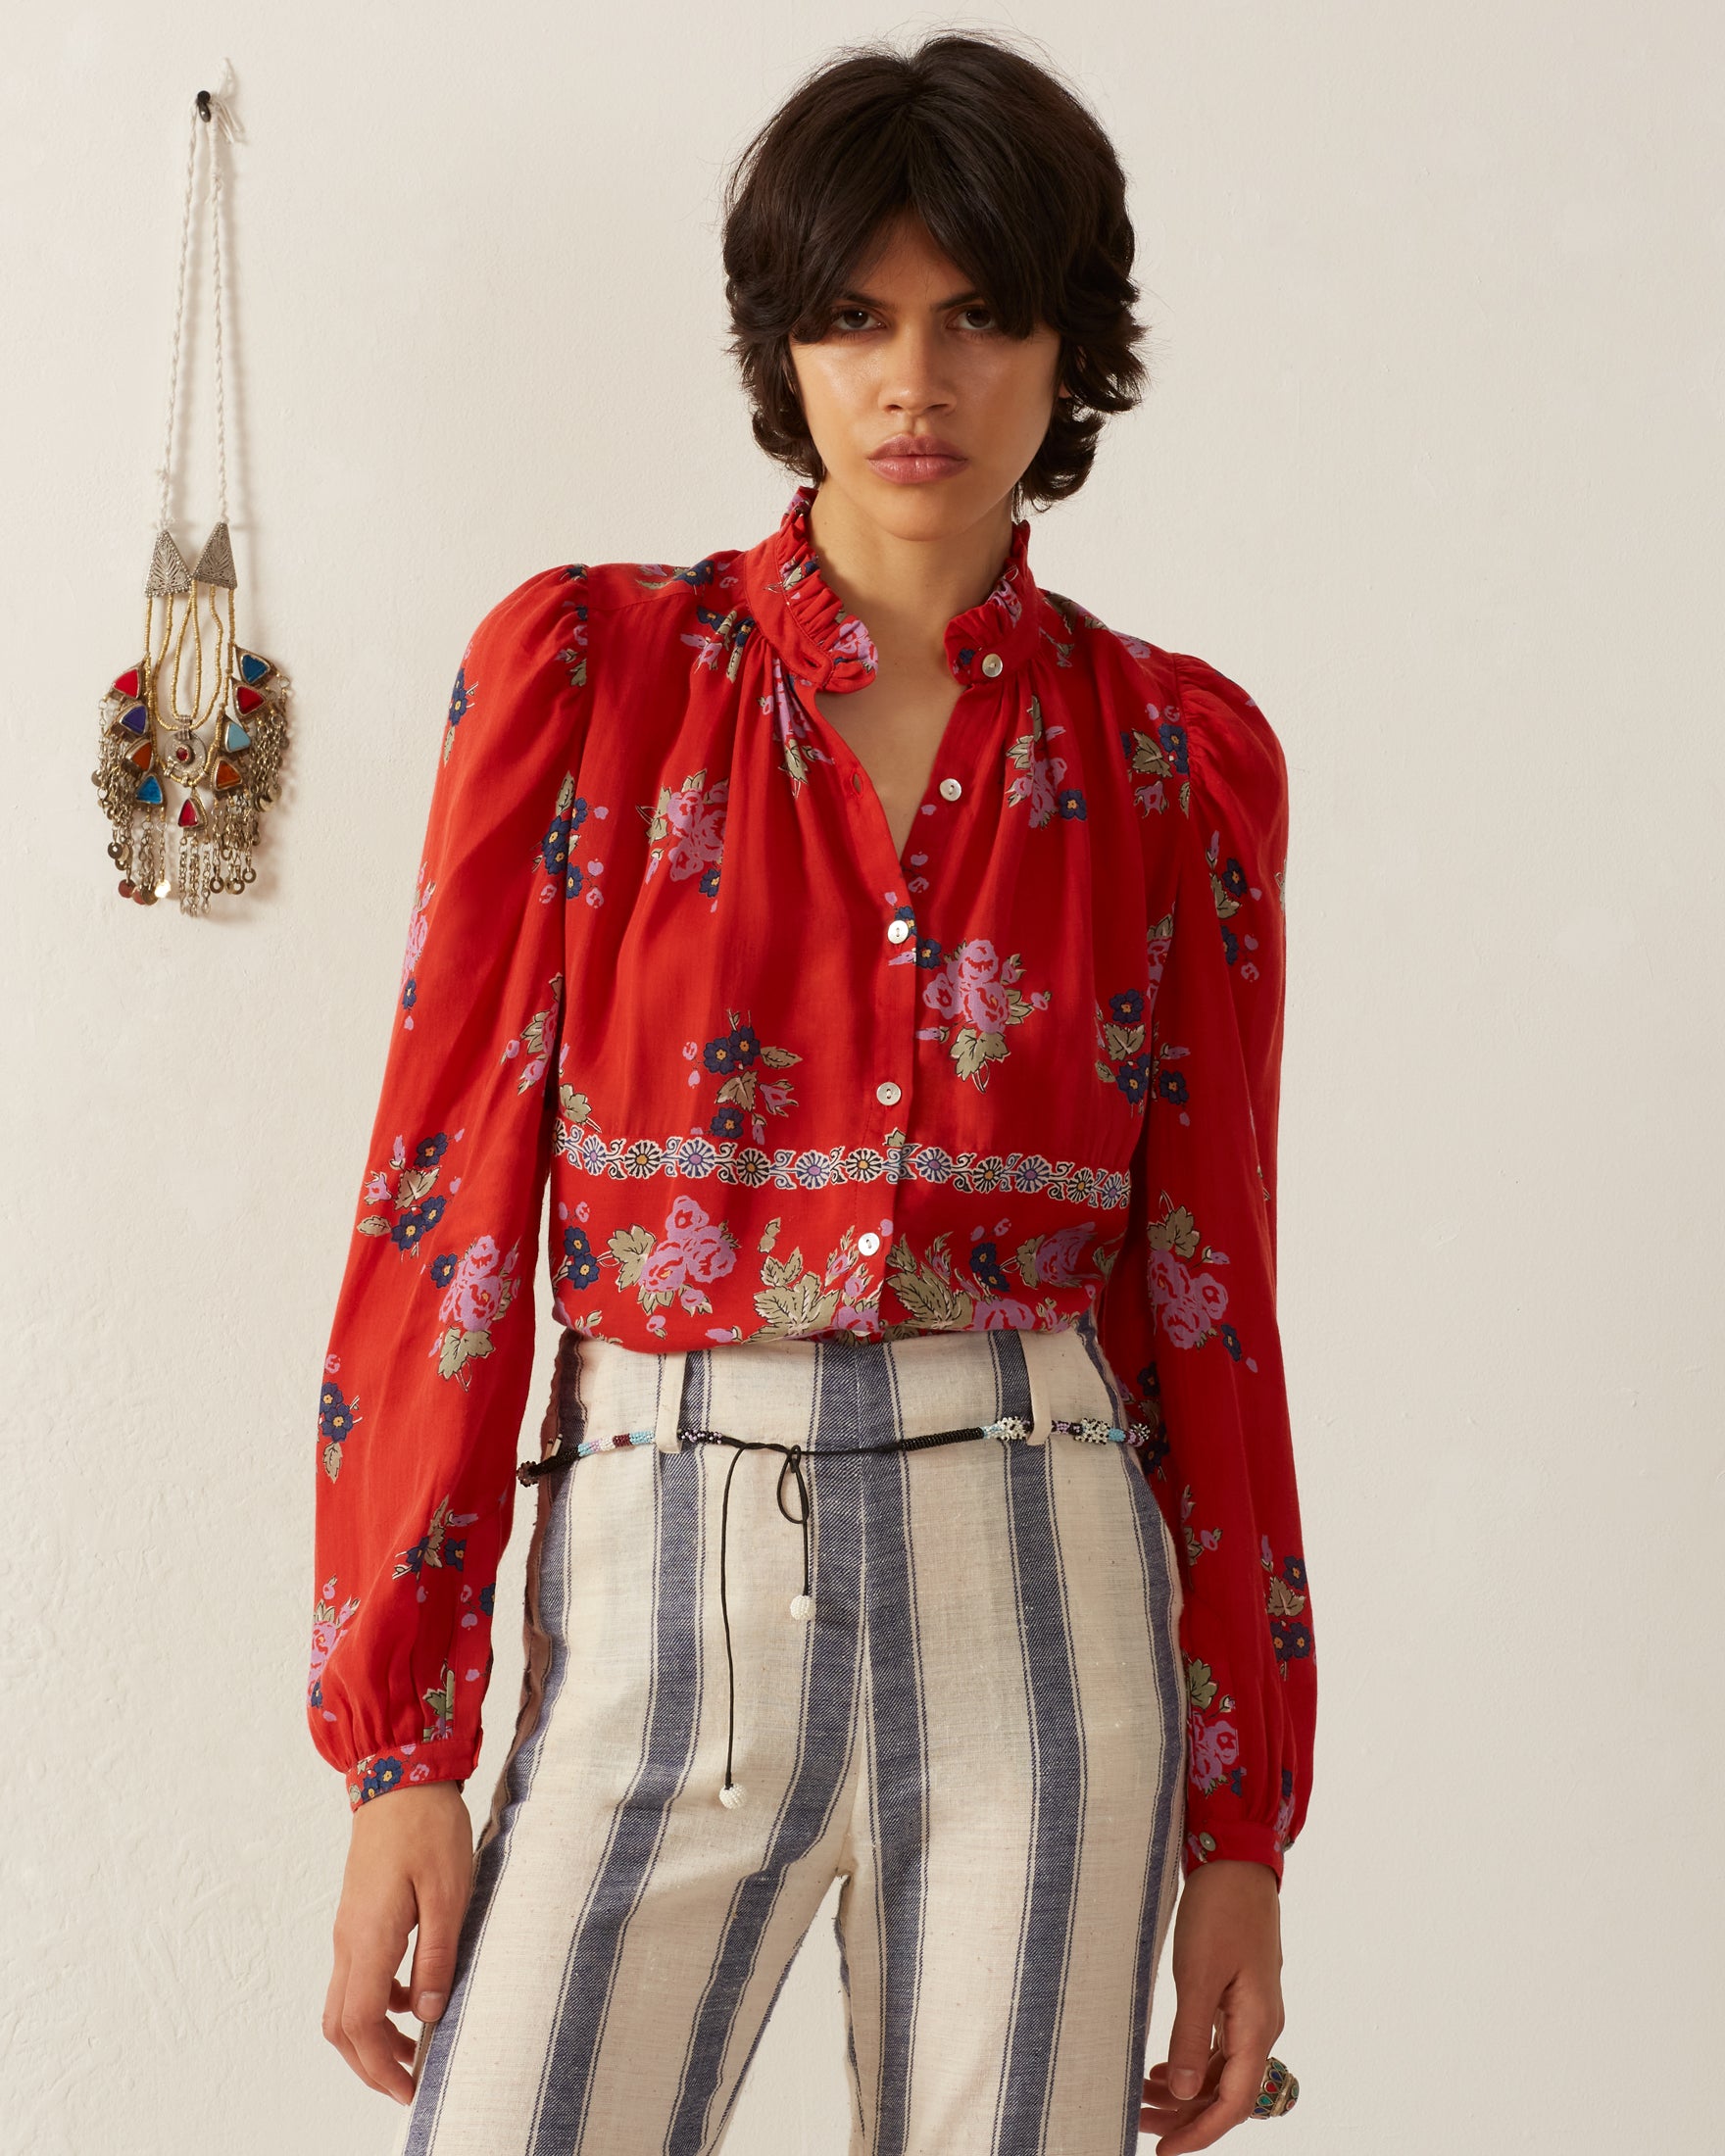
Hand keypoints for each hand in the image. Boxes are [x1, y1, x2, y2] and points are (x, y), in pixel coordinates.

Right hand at [322, 1780, 474, 2104]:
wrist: (399, 1774)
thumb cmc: (427, 1827)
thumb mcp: (447, 1892)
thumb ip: (437, 1956)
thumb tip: (430, 2015)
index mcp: (368, 1938)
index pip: (358, 2025)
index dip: (380, 2066)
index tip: (410, 2089)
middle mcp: (348, 1940)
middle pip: (341, 2025)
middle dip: (370, 2064)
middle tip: (409, 2083)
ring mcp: (348, 1928)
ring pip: (344, 2003)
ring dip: (372, 2036)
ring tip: (416, 2048)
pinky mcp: (357, 1916)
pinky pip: (355, 1976)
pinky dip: (376, 2003)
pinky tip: (413, 1998)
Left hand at [1139, 1859, 1284, 2151]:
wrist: (1236, 1860)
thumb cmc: (1219, 1910)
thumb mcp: (1197, 1974)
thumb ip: (1191, 2035)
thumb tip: (1186, 2094)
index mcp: (1257, 2026)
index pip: (1235, 2102)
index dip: (1200, 2133)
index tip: (1163, 2151)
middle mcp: (1261, 2026)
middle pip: (1228, 2092)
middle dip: (1186, 2116)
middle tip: (1140, 2124)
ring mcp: (1252, 2010)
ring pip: (1222, 2070)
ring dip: (1187, 2090)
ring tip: (1143, 2098)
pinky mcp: (1240, 1994)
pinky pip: (1220, 2046)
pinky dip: (1193, 2063)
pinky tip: (1165, 2067)